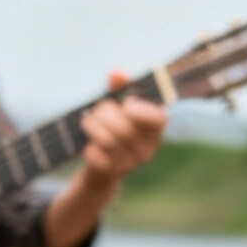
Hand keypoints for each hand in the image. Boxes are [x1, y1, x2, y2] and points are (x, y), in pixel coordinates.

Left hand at [75, 68, 167, 191]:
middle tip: (96, 112)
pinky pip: (97, 156)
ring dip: (92, 126)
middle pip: (126, 127)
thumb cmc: (110, 131)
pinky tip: (88, 146)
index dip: (141, 109)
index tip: (126, 105)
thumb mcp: (116, 110)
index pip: (159, 118)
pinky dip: (89, 148)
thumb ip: (118, 90)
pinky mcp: (112, 174)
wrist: (99, 169)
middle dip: (104, 113)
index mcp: (153, 131)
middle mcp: (146, 149)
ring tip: (87, 123)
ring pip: (109, 140)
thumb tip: (116, 72)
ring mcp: (130, 163)